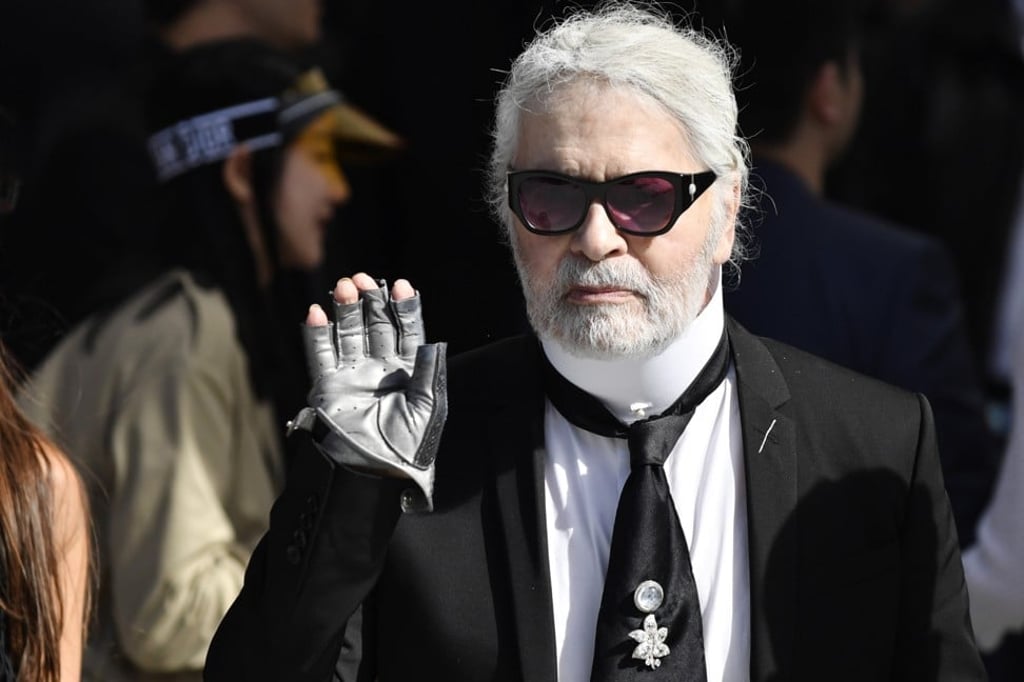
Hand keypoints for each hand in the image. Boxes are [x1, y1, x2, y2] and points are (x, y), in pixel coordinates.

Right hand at [291, 273, 446, 510]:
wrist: (371, 473)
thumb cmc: (407, 446)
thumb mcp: (427, 407)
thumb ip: (429, 371)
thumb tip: (434, 341)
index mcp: (409, 372)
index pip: (408, 332)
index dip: (405, 308)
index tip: (402, 286)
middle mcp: (381, 370)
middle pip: (376, 325)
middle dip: (372, 301)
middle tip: (365, 279)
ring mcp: (354, 375)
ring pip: (349, 333)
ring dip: (346, 309)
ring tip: (345, 286)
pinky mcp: (329, 386)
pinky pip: (321, 354)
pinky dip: (317, 333)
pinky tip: (316, 312)